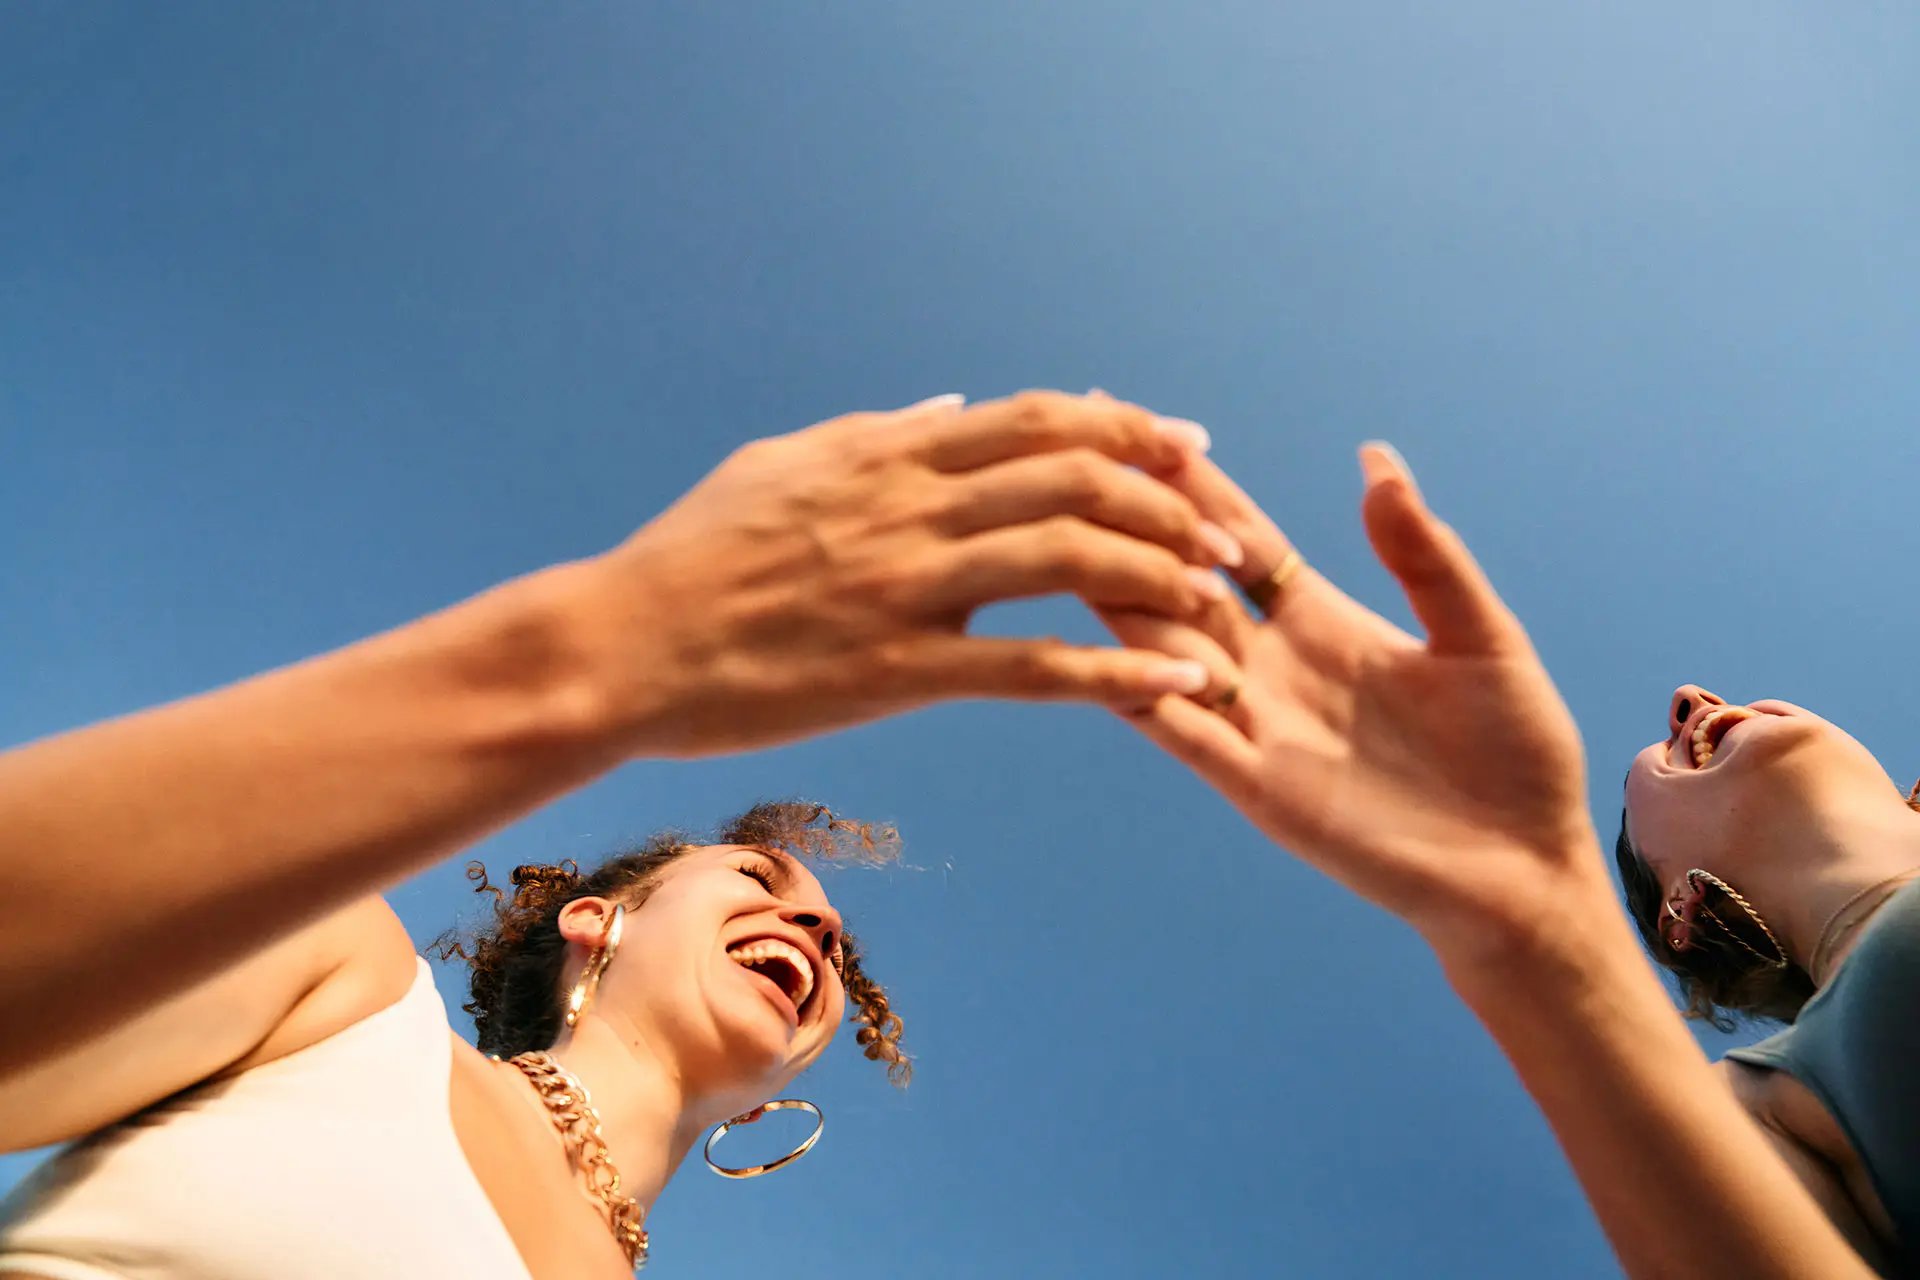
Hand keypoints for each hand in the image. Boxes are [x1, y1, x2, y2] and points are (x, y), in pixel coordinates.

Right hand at [586, 392, 1237, 756]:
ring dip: (1161, 572)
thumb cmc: (691, 555)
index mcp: (885, 452)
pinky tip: (1177, 687)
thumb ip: (877, 433)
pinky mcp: (895, 672)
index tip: (1188, 445)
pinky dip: (1118, 674)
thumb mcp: (782, 464)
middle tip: (1225, 532)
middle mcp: (907, 506)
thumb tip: (950, 408)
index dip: (1126, 426)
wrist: (617, 646)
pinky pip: (1032, 668)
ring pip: (1068, 558)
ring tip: (1219, 601)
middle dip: (1167, 498)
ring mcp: (904, 587)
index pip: (1035, 418)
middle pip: (1073, 477)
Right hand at [1102, 446, 1606, 958]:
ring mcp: (1258, 725)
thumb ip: (1423, 554)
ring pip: (1163, 649)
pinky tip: (1106, 652)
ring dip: (1123, 600)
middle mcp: (1275, 665)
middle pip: (1182, 584)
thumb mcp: (1480, 636)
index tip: (1140, 425)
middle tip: (1077, 467)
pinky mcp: (1257, 787)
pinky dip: (1147, 690)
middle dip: (1135, 530)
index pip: (1239, 538)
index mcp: (1323, 620)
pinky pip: (1183, 730)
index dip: (1193, 486)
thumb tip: (1376, 457)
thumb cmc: (1516, 753)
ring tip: (1072, 542)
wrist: (1524, 867)